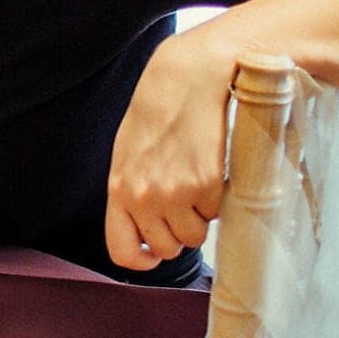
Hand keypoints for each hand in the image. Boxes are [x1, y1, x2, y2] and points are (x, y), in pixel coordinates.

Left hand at [104, 25, 242, 270]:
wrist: (186, 78)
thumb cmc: (157, 112)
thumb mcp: (129, 153)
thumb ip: (132, 191)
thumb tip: (145, 229)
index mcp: (119, 189)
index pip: (122, 252)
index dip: (142, 259)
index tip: (154, 253)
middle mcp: (145, 197)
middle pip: (168, 248)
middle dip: (178, 233)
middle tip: (183, 204)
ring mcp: (176, 193)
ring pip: (196, 237)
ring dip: (200, 217)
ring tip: (196, 182)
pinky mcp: (208, 184)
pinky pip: (218, 213)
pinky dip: (219, 199)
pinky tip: (211, 169)